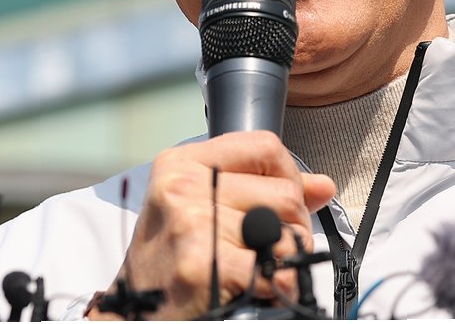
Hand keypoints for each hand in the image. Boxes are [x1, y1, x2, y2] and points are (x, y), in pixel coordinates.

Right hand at [89, 131, 335, 319]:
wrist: (132, 313)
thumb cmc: (168, 262)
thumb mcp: (201, 209)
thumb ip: (262, 189)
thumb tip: (323, 185)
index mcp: (181, 163)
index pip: (266, 146)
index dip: (287, 176)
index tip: (279, 202)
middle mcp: (183, 186)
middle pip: (284, 192)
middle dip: (290, 226)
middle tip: (264, 249)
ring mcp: (192, 223)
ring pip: (286, 231)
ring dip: (285, 258)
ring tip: (255, 268)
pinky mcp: (203, 264)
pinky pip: (277, 268)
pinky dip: (280, 284)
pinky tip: (258, 288)